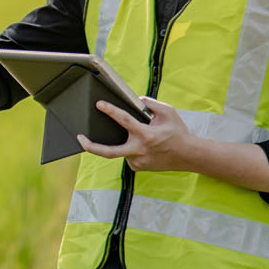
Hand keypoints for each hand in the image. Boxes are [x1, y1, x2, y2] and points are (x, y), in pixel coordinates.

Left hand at [78, 97, 194, 170]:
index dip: (110, 111)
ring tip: (144, 138)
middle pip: (108, 152)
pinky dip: (132, 148)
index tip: (99, 104)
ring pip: (121, 149)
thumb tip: (135, 101)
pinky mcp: (138, 167)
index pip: (124, 121)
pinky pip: (128, 155)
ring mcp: (138, 161)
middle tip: (79, 138)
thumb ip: (150, 103)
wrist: (189, 155)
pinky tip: (146, 147)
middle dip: (90, 146)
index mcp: (146, 135)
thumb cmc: (178, 132)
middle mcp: (139, 150)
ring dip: (126, 141)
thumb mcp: (168, 112)